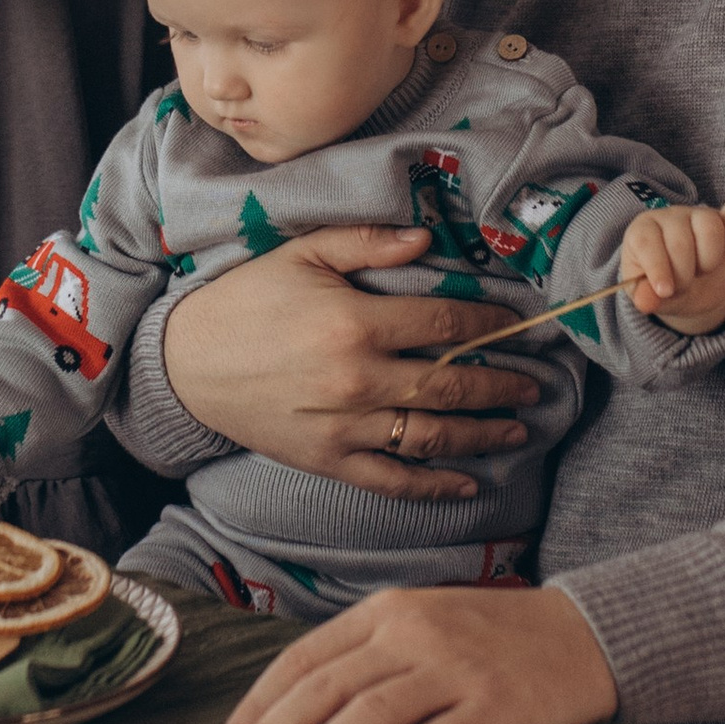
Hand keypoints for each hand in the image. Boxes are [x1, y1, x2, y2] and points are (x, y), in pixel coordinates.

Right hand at [160, 227, 541, 497]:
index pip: (445, 321)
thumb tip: (425, 238)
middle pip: (450, 383)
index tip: (515, 324)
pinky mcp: (328, 460)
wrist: (188, 364)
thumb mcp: (300, 254)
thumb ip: (365, 242)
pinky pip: (391, 481)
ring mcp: (344, 426)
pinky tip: (468, 484)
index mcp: (355, 321)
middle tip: (536, 386)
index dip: (488, 322)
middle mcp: (357, 378)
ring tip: (518, 431)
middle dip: (501, 384)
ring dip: (482, 435)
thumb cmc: (246, 300)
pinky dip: (433, 486)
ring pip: (432, 435)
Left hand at [210, 584, 619, 723]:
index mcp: (388, 611)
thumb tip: (292, 709)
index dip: (259, 704)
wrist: (587, 636)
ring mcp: (455, 671)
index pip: (305, 659)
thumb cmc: (494, 638)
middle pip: (325, 689)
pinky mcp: (492, 709)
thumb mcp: (423, 623)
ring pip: (366, 717)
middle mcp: (415, 634)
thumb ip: (365, 655)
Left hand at [618, 197, 724, 332]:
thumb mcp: (649, 297)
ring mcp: (698, 214)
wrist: (690, 288)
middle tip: (683, 285)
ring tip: (702, 270)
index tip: (665, 291)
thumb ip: (644, 297)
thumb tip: (645, 302)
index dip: (657, 268)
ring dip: (709, 260)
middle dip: (684, 275)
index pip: (645, 242)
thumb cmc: (663, 286)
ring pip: (709, 228)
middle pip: (679, 241)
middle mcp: (668, 217)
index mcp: (641, 231)